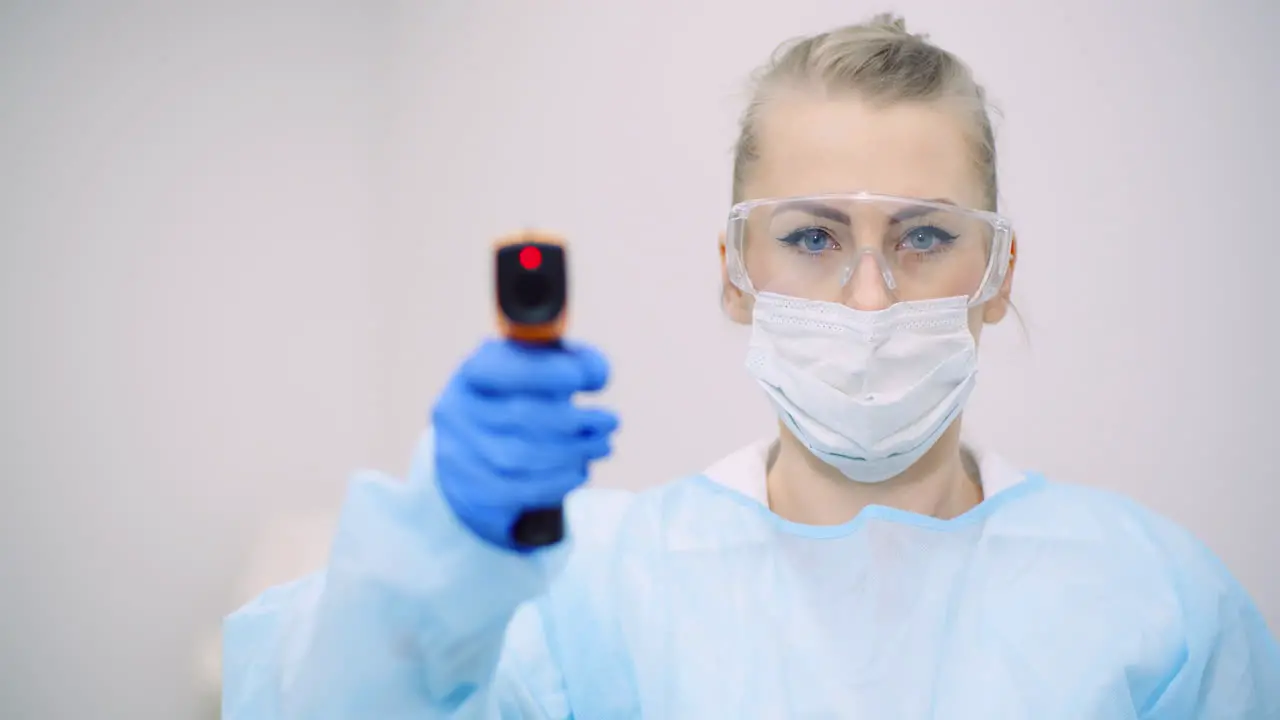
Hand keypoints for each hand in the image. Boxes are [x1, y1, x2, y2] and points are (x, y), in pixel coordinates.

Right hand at [433, 339, 618, 549]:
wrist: (480, 456)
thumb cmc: (521, 402)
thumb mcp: (541, 373)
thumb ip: (572, 362)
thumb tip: (596, 374)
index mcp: (472, 373)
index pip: (505, 369)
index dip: (547, 372)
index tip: (584, 379)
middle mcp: (455, 411)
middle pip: (519, 415)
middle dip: (574, 420)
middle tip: (610, 422)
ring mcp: (457, 455)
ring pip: (520, 457)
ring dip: (572, 452)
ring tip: (602, 445)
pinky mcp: (469, 493)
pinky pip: (517, 491)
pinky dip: (557, 481)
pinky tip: (580, 471)